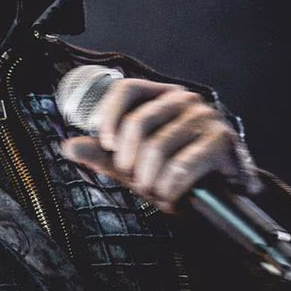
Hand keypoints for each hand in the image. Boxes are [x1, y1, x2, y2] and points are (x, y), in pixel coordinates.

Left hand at [59, 77, 258, 213]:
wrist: (222, 200)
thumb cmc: (177, 177)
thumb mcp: (135, 166)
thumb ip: (104, 156)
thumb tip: (68, 147)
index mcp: (161, 97)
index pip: (126, 89)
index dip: (109, 116)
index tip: (107, 144)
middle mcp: (184, 100)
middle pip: (138, 122)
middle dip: (128, 159)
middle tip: (135, 177)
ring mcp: (205, 118)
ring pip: (157, 147)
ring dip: (150, 178)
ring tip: (156, 188)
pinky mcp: (222, 141)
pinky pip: (181, 165)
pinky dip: (170, 185)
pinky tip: (172, 193)